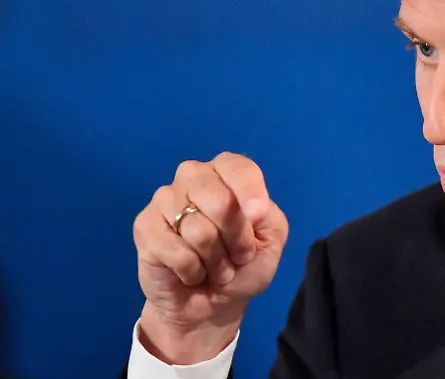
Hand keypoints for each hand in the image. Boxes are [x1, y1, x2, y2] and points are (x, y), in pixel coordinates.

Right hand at [132, 152, 288, 363]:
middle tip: (238, 255)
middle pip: (218, 199)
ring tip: (214, 266)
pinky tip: (192, 272)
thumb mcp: (270, 241)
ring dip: (215, 260)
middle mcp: (194, 177)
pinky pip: (176, 251)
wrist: (209, 305)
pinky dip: (192, 270)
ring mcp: (165, 198)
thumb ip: (269, 217)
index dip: (250, 191)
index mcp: (226, 173)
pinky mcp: (144, 225)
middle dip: (235, 238)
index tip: (258, 217)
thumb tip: (253, 209)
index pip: (237, 167)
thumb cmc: (243, 267)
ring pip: (198, 230)